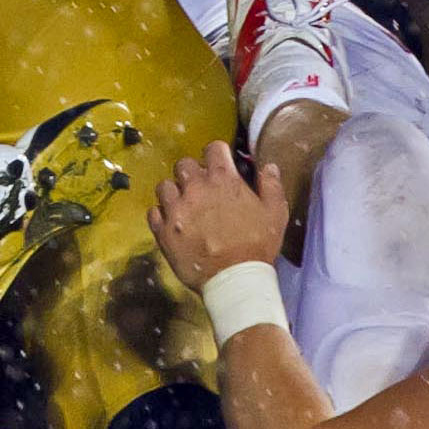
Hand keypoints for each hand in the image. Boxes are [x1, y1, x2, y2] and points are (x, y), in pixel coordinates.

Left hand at [150, 143, 293, 288]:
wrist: (235, 280)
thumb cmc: (257, 246)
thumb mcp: (275, 213)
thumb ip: (271, 185)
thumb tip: (268, 166)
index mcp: (223, 179)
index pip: (213, 148)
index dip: (217, 154)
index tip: (220, 164)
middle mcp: (195, 188)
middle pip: (184, 164)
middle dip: (192, 172)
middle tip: (201, 187)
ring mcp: (176, 209)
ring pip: (164, 186)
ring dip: (174, 192)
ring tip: (183, 204)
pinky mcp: (164, 231)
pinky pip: (153, 212)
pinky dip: (161, 215)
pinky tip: (172, 222)